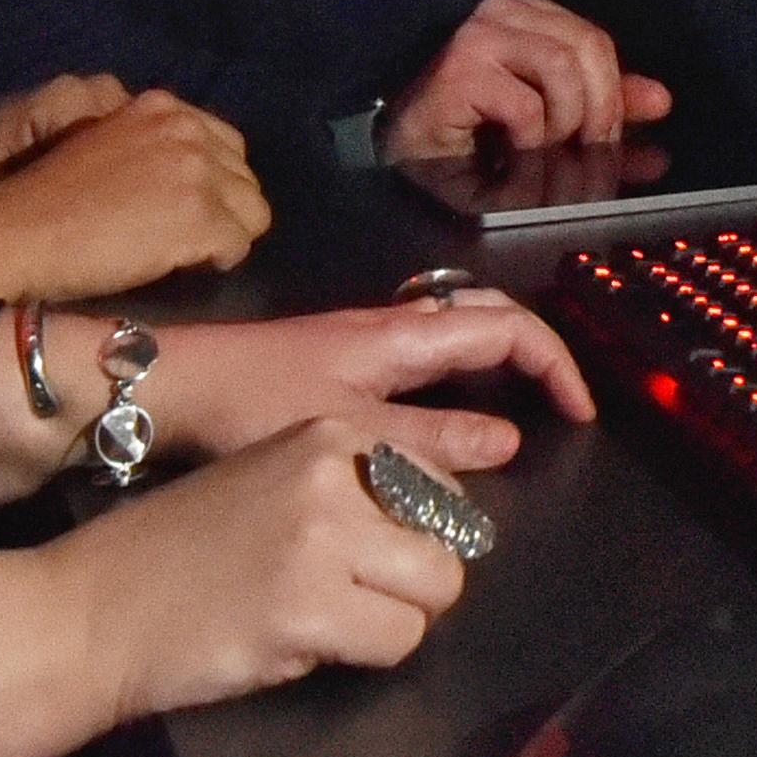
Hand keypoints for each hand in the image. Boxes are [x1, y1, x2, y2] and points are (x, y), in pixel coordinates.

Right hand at [0, 88, 266, 297]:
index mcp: (162, 106)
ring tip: (188, 253)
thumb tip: (193, 181)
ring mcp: (196, 171)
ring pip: (253, 211)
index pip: (226, 144)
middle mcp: (186, 129)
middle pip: (244, 176)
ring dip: (225, 234)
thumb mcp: (110, 146)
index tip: (188, 207)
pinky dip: (218, 262)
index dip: (213, 182)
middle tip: (188, 236)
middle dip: (224, 208)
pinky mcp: (199, 215)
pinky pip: (238, 245)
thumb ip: (155, 149)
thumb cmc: (50, 198)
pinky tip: (186, 268)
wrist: (17, 232)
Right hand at [0, 417, 476, 756]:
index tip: (373, 560)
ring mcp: (324, 537)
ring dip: (390, 622)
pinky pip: (396, 641)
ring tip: (327, 623)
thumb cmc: (176, 552)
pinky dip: (363, 656)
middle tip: (352, 602)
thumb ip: (348, 495)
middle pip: (451, 542)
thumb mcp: (269, 483)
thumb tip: (431, 535)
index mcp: (329, 433)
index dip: (418, 535)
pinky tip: (302, 645)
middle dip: (412, 585)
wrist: (94, 609)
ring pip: (434, 595)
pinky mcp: (310, 607)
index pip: (440, 483)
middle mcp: (335, 472)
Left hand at [143, 294, 595, 468]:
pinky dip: (460, 372)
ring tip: (519, 409)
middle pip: (488, 314)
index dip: (554, 364)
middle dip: (535, 350)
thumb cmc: (257, 404)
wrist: (176, 384)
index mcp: (403, 335)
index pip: (506, 327)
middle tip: (560, 405)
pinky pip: (426, 349)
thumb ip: (429, 442)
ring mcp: (366, 336)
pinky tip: (446, 418)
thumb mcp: (351, 435)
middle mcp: (392, 323)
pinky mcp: (341, 356)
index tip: (580, 414)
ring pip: (455, 328)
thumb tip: (508, 441)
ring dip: (497, 357)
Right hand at [381, 0, 669, 157]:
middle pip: (589, 49)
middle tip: (591, 163)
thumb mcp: (550, 126)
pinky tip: (516, 163)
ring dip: (566, 131)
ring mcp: (481, 35)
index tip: (624, 146)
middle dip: (600, 115)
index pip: (597, 42)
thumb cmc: (475, 137)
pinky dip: (533, 147)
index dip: (619, 95)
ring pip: (564, 72)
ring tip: (549, 164)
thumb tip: (662, 104)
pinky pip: (528, 108)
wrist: (404, 152)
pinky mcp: (462, 69)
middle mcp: (506, 11)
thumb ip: (602, 112)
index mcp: (531, 15)